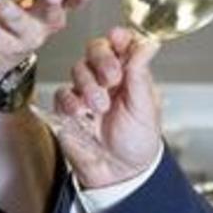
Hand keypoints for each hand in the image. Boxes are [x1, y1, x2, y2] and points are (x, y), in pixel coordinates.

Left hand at [0, 0, 92, 80]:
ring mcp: (21, 36)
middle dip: (52, 1)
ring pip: (13, 19)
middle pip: (49, 12)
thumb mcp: (39, 4)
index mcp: (55, 12)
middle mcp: (43, 25)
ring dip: (4, 6)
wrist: (0, 56)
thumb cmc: (22, 22)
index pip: (73, 1)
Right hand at [53, 27, 162, 188]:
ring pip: (78, 68)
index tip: (118, 38)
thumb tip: (149, 43)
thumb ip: (141, 73)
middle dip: (102, 59)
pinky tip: (82, 113)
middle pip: (97, 49)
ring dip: (89, 85)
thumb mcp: (145, 108)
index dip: (119, 37)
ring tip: (100, 107)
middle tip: (111, 77)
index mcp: (130, 74)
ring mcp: (87, 91)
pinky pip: (62, 93)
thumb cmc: (137, 144)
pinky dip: (70, 101)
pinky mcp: (69, 108)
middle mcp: (107, 78)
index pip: (122, 44)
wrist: (119, 175)